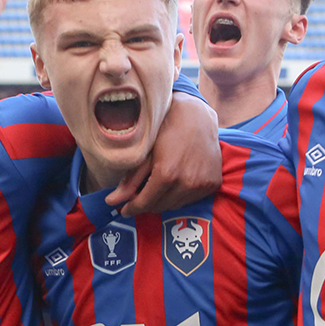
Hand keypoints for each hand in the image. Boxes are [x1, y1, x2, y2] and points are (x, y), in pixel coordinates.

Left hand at [106, 93, 221, 215]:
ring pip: (176, 206)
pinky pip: (191, 200)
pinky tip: (175, 184)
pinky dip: (180, 196)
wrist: (198, 115)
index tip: (124, 210)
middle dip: (147, 205)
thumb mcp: (146, 153)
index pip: (145, 203)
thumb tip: (111, 202)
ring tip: (156, 189)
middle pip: (160, 207)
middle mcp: (187, 183)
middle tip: (138, 197)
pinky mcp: (213, 184)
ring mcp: (202, 185)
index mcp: (167, 174)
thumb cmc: (167, 129)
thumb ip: (130, 180)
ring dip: (163, 201)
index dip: (132, 209)